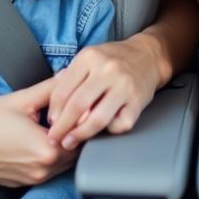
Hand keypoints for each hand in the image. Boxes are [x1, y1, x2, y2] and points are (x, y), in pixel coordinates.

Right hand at [0, 79, 74, 185]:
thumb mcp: (21, 99)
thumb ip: (50, 88)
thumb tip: (69, 77)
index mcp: (46, 150)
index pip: (81, 135)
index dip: (84, 119)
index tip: (82, 105)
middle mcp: (42, 170)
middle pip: (74, 151)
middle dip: (74, 133)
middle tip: (70, 112)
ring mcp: (31, 180)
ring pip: (61, 163)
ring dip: (62, 146)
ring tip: (53, 124)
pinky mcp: (20, 183)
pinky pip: (44, 170)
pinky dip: (47, 156)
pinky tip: (38, 138)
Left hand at [46, 34, 163, 149]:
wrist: (148, 56)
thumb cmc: (112, 60)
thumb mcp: (88, 59)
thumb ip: (70, 79)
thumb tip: (54, 111)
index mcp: (90, 57)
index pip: (63, 90)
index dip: (54, 111)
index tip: (51, 123)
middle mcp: (107, 70)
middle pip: (78, 105)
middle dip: (62, 127)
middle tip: (54, 139)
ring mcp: (124, 86)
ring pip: (97, 119)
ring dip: (80, 135)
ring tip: (70, 142)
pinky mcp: (138, 101)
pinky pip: (119, 124)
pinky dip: (109, 131)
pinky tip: (103, 129)